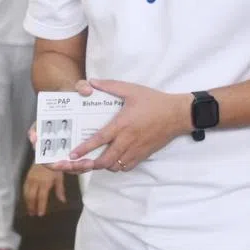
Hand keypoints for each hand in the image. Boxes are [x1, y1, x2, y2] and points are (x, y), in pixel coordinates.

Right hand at [23, 164, 65, 215]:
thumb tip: (62, 201)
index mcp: (45, 183)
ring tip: (29, 209)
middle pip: (31, 197)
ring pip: (26, 193)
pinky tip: (26, 199)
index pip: (41, 198)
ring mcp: (30, 179)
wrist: (45, 155)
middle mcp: (35, 182)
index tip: (40, 214)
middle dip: (31, 206)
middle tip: (32, 214)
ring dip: (27, 202)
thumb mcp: (59, 177)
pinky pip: (24, 188)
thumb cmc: (55, 166)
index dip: (40, 207)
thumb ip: (60, 190)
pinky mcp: (27, 176)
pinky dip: (24, 195)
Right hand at [43, 82, 96, 174]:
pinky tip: (93, 164)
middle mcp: (52, 139)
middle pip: (48, 156)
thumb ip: (81, 86)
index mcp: (45, 123)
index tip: (36, 139)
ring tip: (86, 165)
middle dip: (56, 162)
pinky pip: (77, 164)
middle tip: (66, 163)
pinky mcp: (77, 153)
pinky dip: (82, 166)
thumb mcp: (76, 88)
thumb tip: (87, 90)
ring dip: (73, 167)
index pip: (35, 132)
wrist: (82, 102)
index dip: (34, 138)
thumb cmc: (75, 95)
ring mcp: (64, 147)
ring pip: (64, 164)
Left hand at [72, 79, 189, 172]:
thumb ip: (110, 86)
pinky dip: (117, 167)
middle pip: (105, 160)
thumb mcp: (131, 89)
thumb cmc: (154, 101)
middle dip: (90, 165)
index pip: (100, 140)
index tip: (72, 155)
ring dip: (103, 166)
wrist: (177, 114)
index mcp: (122, 125)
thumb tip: (92, 82)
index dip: (84, 149)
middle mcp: (127, 140)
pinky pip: (127, 167)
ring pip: (115, 166)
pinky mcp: (144, 155)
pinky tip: (112, 161)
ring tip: (94, 162)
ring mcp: (136, 150)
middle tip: (79, 164)